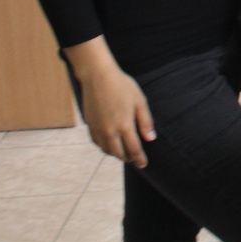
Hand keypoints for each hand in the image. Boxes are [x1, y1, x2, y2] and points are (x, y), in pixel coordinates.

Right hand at [69, 45, 155, 166]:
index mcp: (124, 126)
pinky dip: (105, 147)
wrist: (98, 77)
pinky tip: (110, 143)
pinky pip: (97, 143)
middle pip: (119, 153)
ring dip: (116, 153)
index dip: (140, 159)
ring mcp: (98, 129)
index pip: (133, 149)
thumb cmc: (122, 86)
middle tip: (135, 159)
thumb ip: (145, 122)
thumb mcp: (140, 101)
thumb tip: (150, 139)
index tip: (144, 165)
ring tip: (124, 152)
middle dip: (128, 158)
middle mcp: (109, 131)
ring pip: (107, 150)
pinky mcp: (89, 125)